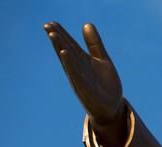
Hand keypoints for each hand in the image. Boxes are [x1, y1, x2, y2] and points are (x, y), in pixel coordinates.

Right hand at [44, 22, 125, 146]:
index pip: (70, 46)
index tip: (52, 22)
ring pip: (69, 62)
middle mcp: (78, 70)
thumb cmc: (106, 85)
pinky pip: (76, 75)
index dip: (62, 35)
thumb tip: (86, 24)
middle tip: (48, 25)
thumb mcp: (103, 60)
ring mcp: (80, 80)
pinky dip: (70, 65)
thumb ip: (95, 44)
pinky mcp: (85, 90)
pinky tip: (65, 54)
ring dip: (60, 48)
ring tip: (53, 35)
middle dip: (58, 39)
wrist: (113, 108)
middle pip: (66, 51)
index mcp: (82, 62)